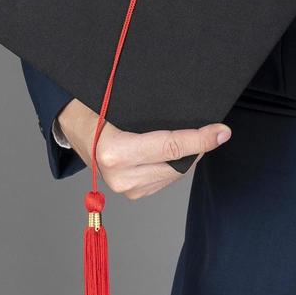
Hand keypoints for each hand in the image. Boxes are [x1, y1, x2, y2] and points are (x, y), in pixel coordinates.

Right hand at [56, 99, 229, 199]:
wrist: (73, 127)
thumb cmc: (94, 107)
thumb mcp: (117, 101)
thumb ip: (152, 110)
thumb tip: (190, 111)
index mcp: (115, 152)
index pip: (170, 147)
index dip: (200, 139)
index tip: (222, 131)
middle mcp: (120, 176)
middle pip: (177, 164)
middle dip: (198, 147)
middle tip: (213, 130)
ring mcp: (126, 189)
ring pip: (175, 174)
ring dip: (188, 157)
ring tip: (191, 138)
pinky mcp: (132, 194)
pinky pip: (166, 180)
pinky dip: (175, 165)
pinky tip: (174, 152)